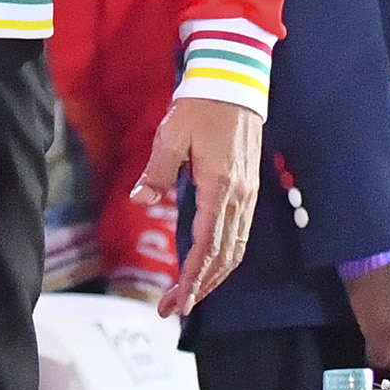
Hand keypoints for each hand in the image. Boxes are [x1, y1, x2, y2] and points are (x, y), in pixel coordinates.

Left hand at [135, 97, 264, 316]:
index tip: (180, 304)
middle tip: (174, 309)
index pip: (207, 245)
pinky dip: (225, 257)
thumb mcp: (171, 135)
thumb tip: (141, 200)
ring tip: (190, 295)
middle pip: (224, 255)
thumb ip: (157, 171)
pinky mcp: (249, 188)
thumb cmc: (200, 105)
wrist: (235, 81)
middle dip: (201, 286)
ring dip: (214, 275)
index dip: (194, 278)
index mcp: (219, 187)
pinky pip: (240, 234)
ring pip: (235, 248)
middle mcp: (239, 197)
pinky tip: (210, 264)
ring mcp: (248, 194)